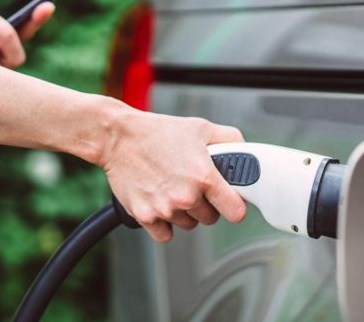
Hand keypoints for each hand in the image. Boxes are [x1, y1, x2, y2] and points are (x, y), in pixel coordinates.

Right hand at [99, 107, 246, 241]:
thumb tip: (245, 153)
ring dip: (184, 212)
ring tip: (172, 188)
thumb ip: (230, 141)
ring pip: (187, 225)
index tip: (230, 202)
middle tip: (193, 186)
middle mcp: (186, 196)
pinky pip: (165, 234)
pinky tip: (159, 202)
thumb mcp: (200, 128)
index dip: (235, 206)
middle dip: (206, 205)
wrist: (118, 137)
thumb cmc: (157, 132)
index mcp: (204, 176)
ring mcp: (165, 209)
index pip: (236, 211)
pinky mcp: (145, 216)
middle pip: (210, 219)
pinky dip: (164, 223)